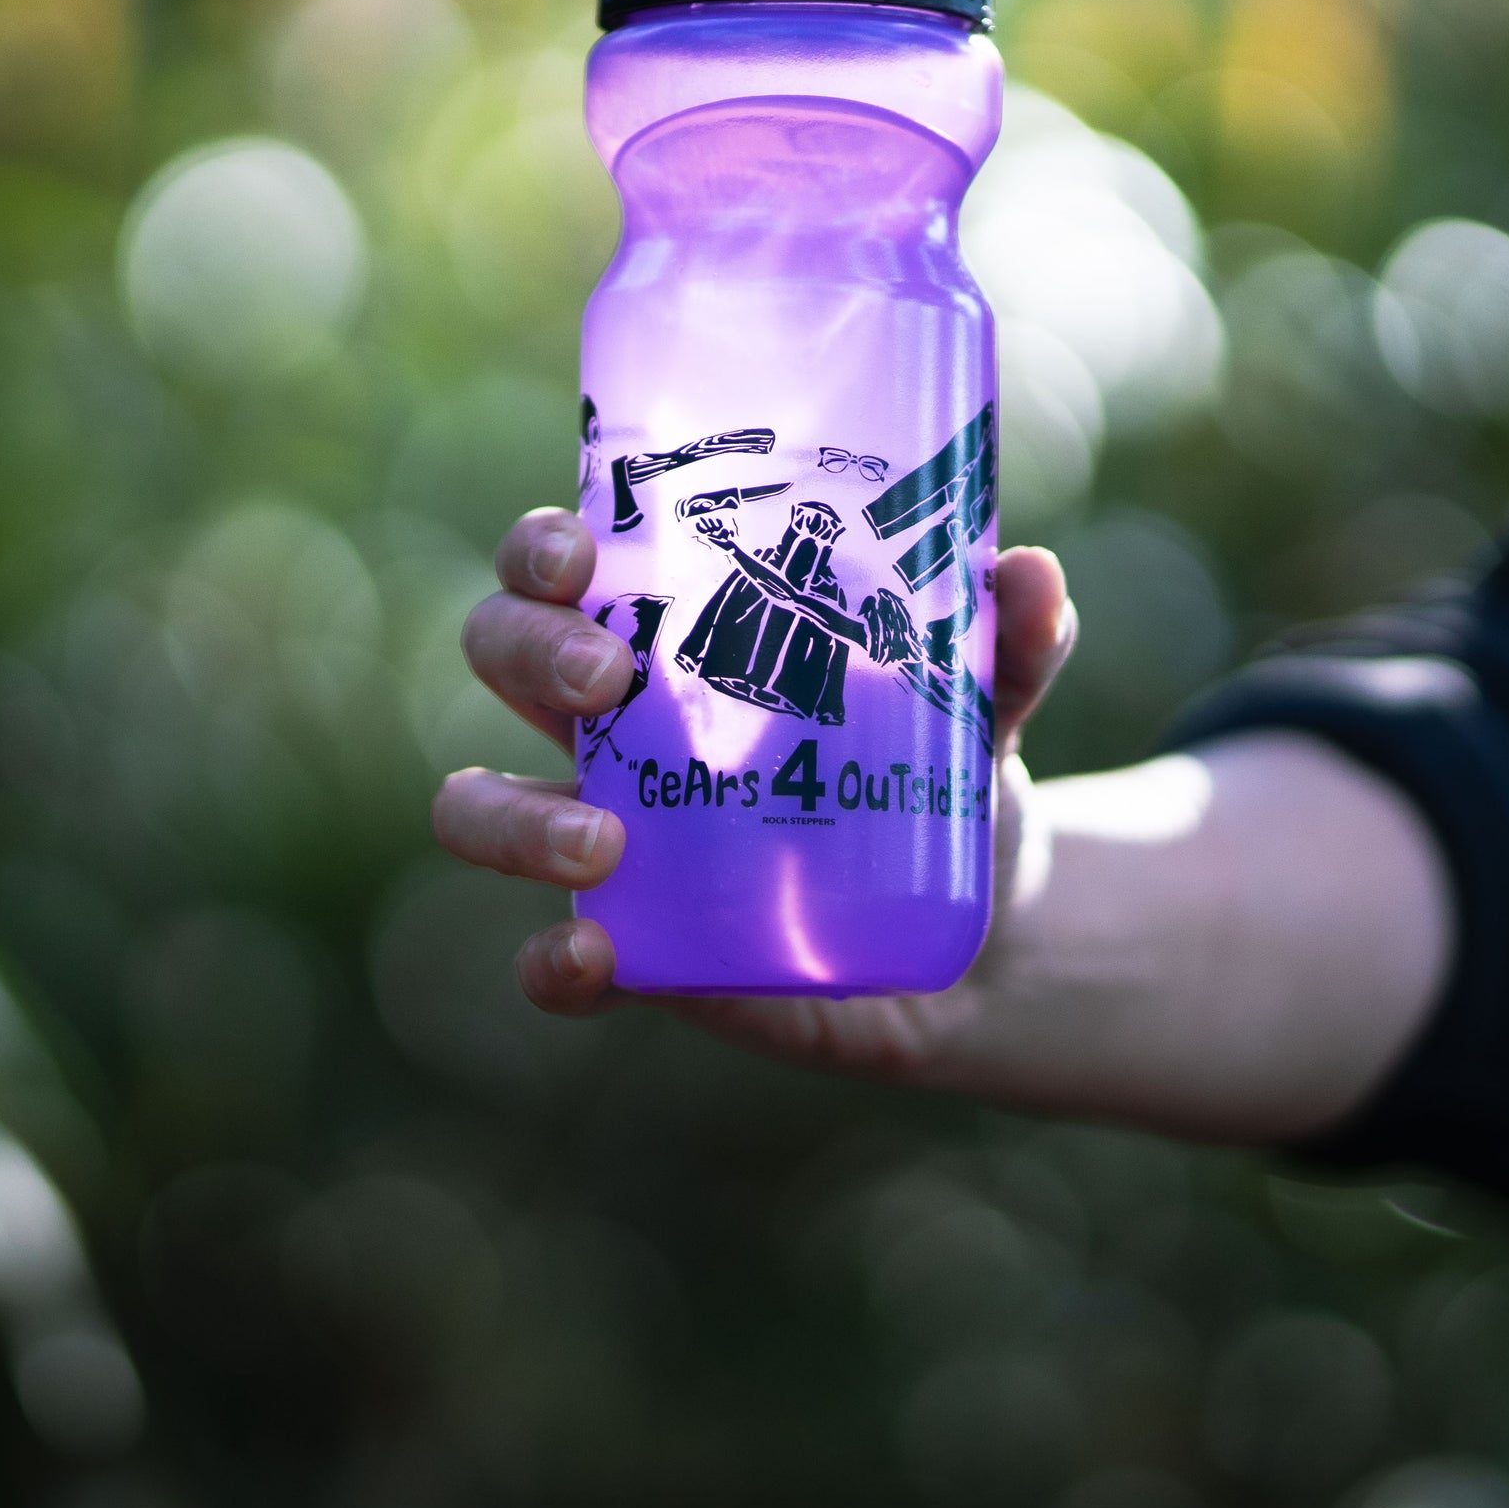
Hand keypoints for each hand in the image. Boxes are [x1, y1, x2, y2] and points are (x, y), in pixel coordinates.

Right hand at [432, 506, 1077, 1081]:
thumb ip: (1010, 639)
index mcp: (676, 629)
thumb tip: (1028, 574)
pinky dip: (554, 961)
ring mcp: (613, 835)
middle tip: (611, 673)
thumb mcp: (987, 699)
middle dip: (528, 649)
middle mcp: (617, 722)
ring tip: (607, 840)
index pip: (565, 562)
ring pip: (480, 807)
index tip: (581, 549)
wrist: (987, 934)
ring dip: (513, 817)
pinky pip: (550, 960)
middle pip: (501, 653)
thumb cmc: (950, 773)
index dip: (541, 546)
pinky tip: (597, 954)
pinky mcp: (640, 947)